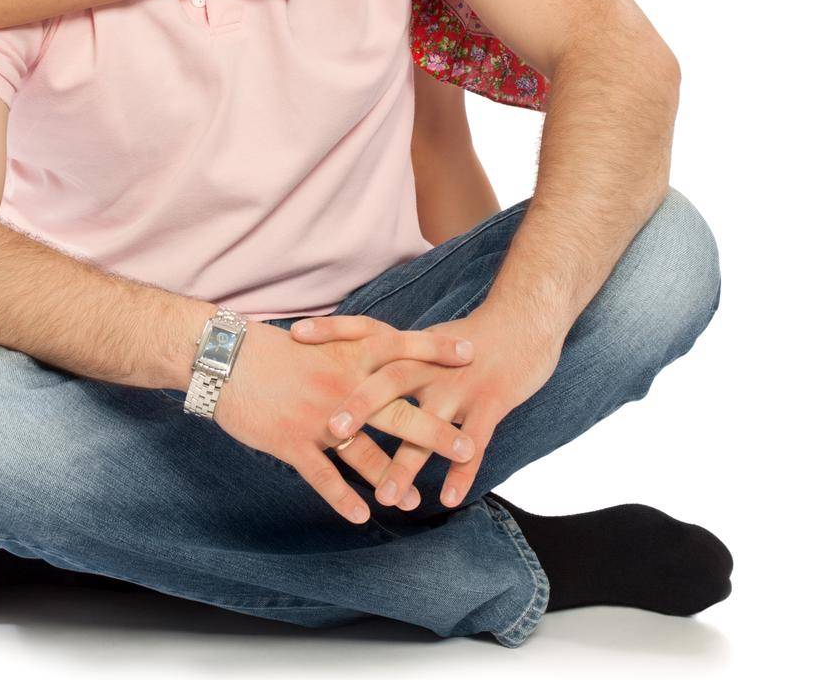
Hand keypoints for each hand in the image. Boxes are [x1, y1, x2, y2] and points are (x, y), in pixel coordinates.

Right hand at [216, 316, 478, 524]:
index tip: (470, 353)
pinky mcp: (293, 442)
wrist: (225, 359)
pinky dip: (343, 499)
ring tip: (415, 501)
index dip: (435, 349)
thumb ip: (351, 348)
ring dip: (392, 478)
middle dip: (434, 430)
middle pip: (397, 409)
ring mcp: (319, 416)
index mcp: (347, 353)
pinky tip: (363, 517)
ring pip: (365, 453)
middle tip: (466, 446)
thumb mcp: (318, 340)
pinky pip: (323, 476)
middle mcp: (341, 384)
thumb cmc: (272, 349)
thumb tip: (384, 352)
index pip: (400, 347)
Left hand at [289, 305, 561, 509]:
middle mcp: (432, 363)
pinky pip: (475, 443)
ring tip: (386, 497)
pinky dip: (461, 472)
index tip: (294, 335)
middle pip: (391, 380)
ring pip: (430, 423)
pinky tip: (446, 499)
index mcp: (414, 344)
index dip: (332, 330)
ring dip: (408, 461)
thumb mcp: (427, 340)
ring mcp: (462, 384)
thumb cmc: (472, 336)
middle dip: (362, 405)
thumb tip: (349, 360)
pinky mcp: (492, 403)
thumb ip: (394, 355)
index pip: (366, 330)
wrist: (526, 321)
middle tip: (330, 430)